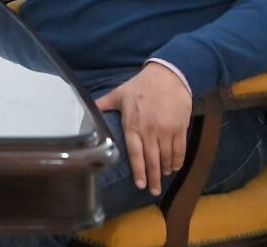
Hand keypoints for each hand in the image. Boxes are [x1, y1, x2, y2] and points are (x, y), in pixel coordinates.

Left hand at [96, 63, 192, 195]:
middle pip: (152, 160)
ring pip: (167, 157)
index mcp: (133, 125)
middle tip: (153, 190)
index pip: (135, 153)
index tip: (139, 184)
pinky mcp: (180, 128)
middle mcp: (150, 131)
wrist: (168, 76)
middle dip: (153, 178)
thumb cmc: (140, 85)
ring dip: (165, 169)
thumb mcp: (119, 94)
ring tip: (162, 177)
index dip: (138, 171)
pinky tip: (174, 166)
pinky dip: (178, 160)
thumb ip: (103, 104)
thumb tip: (86, 107)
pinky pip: (180, 149)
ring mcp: (166, 131)